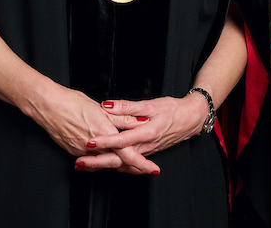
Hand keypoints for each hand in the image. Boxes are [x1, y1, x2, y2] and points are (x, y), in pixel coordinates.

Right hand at [24, 84, 141, 160]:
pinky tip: (103, 154)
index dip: (142, 163)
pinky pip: (91, 159)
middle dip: (132, 168)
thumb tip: (140, 121)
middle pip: (117, 162)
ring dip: (115, 162)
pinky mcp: (73, 152)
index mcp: (104, 132)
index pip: (128, 153)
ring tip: (127, 162)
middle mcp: (94, 146)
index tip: (153, 169)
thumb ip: (122, 118)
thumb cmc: (72, 102)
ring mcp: (82, 151)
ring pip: (104, 161)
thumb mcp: (101, 108)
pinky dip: (99, 158)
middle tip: (143, 169)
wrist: (48, 106)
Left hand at [78, 95, 207, 173]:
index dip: (105, 141)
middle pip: (118, 159)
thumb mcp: (152, 104)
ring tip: (83, 165)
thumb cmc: (173, 109)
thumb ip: (128, 107)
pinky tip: (101, 164)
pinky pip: (128, 163)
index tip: (89, 141)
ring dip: (102, 165)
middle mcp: (146, 146)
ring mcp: (146, 152)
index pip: (122, 140)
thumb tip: (108, 105)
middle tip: (79, 163)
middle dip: (97, 162)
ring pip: (122, 163)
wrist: (191, 120)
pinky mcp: (146, 153)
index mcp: (147, 133)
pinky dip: (113, 165)